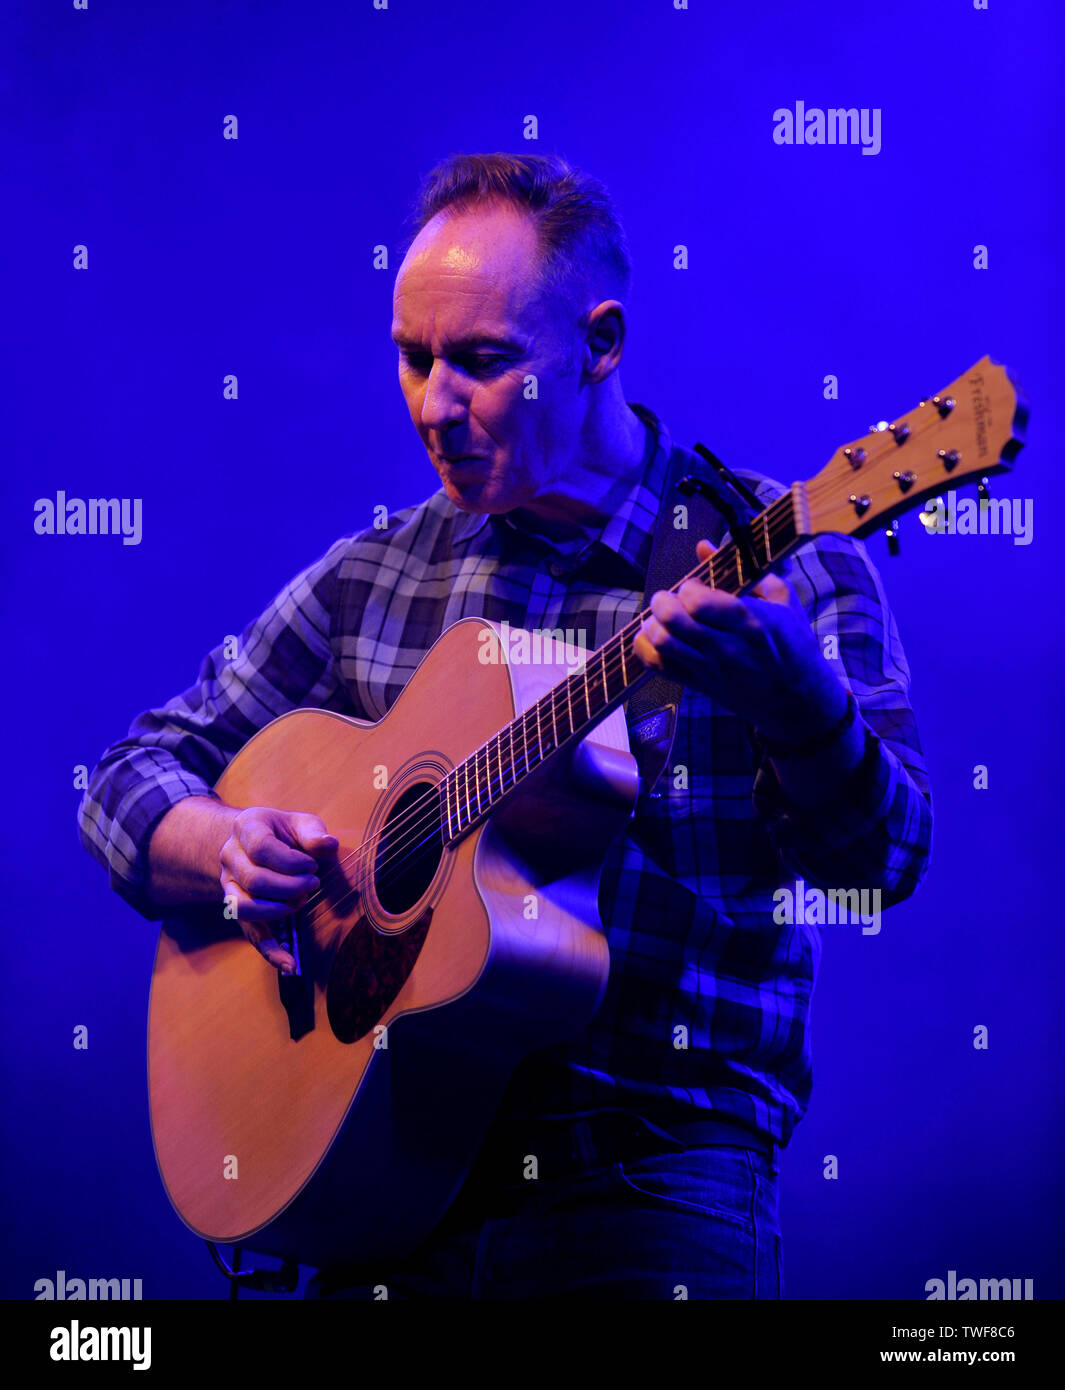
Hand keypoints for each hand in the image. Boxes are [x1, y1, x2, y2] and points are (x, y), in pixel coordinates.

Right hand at [219, 807, 338, 973]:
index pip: (261, 848)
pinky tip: (291, 965)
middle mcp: (230, 856)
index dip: (291, 861)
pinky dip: (271, 951)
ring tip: (301, 902)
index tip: (313, 865)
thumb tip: (329, 845)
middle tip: (314, 884)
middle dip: (290, 887)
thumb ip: (314, 834)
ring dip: (278, 910)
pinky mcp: (239, 909)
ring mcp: (229, 884)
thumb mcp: (302, 824)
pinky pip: (249, 934)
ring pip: (243, 906)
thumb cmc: (287, 833)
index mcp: (246, 828)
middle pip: (253, 879)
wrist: (259, 842)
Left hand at [632, 539, 848, 744]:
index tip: (693, 585)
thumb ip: (746, 570)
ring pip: (662, 644)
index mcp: (752, 622)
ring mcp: (711, 669)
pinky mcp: (700, 685)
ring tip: (658, 617)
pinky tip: (652, 637)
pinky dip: (646, 650)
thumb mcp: (783, 603)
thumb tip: (706, 546)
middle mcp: (727, 647)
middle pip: (674, 621)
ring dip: (652, 625)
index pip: (701, 602)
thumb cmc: (794, 646)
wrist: (799, 702)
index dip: (689, 588)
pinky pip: (659, 667)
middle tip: (667, 598)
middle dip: (662, 602)